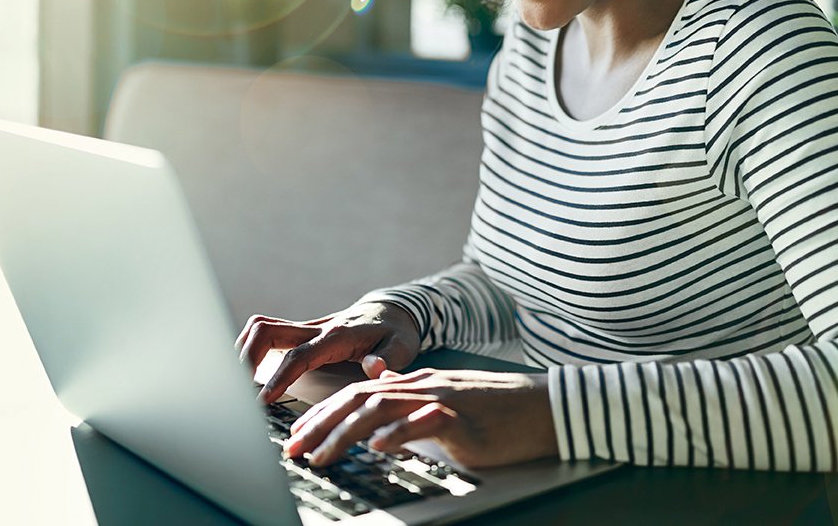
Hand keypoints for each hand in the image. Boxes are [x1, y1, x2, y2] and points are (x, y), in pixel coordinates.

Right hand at [235, 301, 420, 402]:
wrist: (393, 311)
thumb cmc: (396, 333)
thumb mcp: (402, 347)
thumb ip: (388, 359)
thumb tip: (372, 368)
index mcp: (338, 336)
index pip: (300, 355)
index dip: (279, 377)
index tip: (262, 400)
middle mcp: (317, 328)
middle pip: (267, 331)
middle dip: (246, 358)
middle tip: (237, 391)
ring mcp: (306, 328)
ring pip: (262, 328)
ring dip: (243, 350)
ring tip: (235, 382)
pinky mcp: (301, 332)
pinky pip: (268, 333)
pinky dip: (251, 348)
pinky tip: (247, 372)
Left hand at [284, 362, 557, 468]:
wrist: (543, 407)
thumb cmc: (499, 410)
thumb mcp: (448, 400)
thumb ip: (413, 399)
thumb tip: (382, 400)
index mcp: (417, 383)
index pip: (358, 393)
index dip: (324, 413)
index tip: (298, 436)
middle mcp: (423, 386)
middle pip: (359, 397)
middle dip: (320, 423)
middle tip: (293, 449)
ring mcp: (441, 399)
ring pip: (381, 408)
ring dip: (345, 433)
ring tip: (322, 455)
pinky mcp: (462, 418)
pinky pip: (424, 423)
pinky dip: (397, 434)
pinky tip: (377, 448)